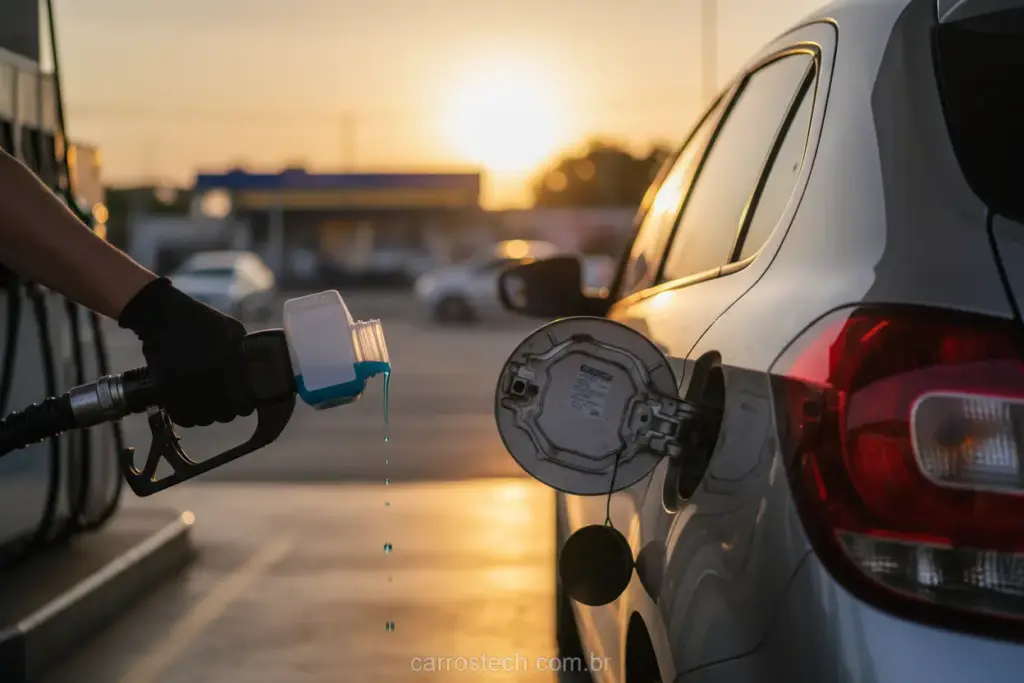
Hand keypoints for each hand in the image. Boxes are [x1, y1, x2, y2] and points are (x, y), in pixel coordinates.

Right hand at [118, 278, 255, 426]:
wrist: (163, 315)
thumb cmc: (200, 320)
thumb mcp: (232, 329)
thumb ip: (245, 351)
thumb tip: (253, 368)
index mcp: (229, 366)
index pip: (245, 404)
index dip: (245, 404)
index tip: (242, 400)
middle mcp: (210, 381)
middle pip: (226, 414)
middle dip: (227, 409)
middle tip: (224, 401)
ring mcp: (187, 388)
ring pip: (204, 419)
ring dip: (207, 414)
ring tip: (206, 403)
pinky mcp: (166, 391)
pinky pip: (182, 417)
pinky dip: (187, 415)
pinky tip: (189, 405)